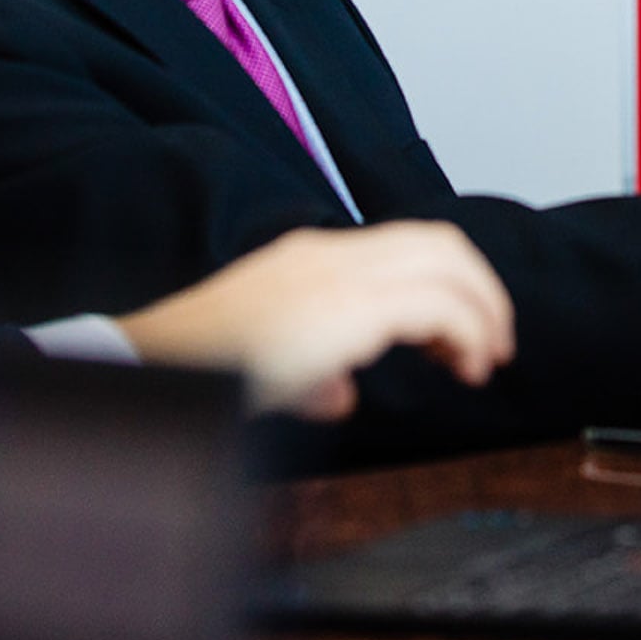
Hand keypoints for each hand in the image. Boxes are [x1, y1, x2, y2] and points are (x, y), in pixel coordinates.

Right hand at [116, 222, 514, 419]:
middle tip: (497, 343)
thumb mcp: (261, 366)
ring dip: (482, 309)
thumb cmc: (190, 367)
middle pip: (439, 243)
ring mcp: (335, 273)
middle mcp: (328, 254)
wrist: (143, 364)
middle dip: (482, 289)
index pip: (405, 246)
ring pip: (445, 261)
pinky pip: (433, 302)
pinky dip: (465, 329)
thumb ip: (308, 375)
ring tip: (488, 357)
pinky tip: (466, 366)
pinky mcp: (342, 305)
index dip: (452, 282)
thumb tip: (340, 396)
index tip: (466, 333)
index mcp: (311, 261)